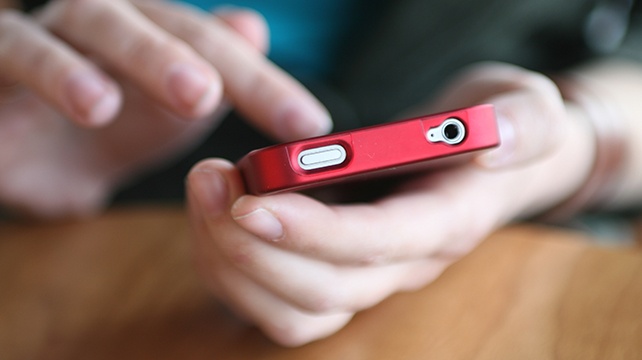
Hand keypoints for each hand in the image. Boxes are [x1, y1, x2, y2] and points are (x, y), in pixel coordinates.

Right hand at [0, 0, 330, 216]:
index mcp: (157, 35)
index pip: (216, 48)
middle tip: (205, 96)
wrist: (32, 153)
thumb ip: (214, 74)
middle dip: (180, 56)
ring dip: (107, 58)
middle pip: (154, 22)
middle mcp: (110, 23)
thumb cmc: (107, 128)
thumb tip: (252, 27)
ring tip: (112, 105)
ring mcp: (52, 34)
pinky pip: (11, 49)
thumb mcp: (168, 112)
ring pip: (86, 23)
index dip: (262, 84)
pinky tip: (85, 103)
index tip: (307, 126)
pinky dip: (46, 68)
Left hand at [186, 63, 595, 345]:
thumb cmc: (494, 128)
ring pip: (289, 311)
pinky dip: (230, 266)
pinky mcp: (335, 272)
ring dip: (233, 262)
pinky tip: (213, 213)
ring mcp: (367, 276)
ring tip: (204, 191)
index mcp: (446, 222)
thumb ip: (523, 122)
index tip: (250, 200)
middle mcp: (403, 264)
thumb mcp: (525, 106)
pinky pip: (273, 299)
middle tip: (208, 180)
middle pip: (323, 291)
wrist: (481, 157)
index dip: (313, 233)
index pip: (377, 244)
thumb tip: (491, 145)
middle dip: (254, 246)